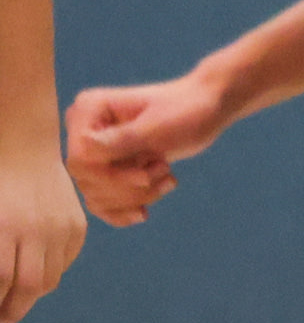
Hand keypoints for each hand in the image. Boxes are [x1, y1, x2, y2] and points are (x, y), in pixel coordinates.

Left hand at [0, 145, 82, 321]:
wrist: (22, 146)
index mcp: (6, 225)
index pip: (2, 278)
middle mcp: (37, 230)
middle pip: (29, 285)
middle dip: (13, 308)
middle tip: (3, 317)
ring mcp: (61, 228)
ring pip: (50, 278)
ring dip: (31, 294)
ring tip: (17, 297)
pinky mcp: (77, 226)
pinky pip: (64, 261)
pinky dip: (50, 272)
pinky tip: (34, 271)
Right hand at [64, 69, 231, 226]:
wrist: (204, 110)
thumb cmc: (186, 111)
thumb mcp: (159, 126)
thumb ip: (124, 139)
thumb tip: (86, 147)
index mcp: (88, 109)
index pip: (80, 158)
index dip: (112, 175)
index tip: (151, 172)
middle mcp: (82, 129)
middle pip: (86, 179)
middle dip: (128, 187)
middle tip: (165, 170)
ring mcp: (92, 150)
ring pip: (95, 194)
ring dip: (134, 197)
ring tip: (168, 180)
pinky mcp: (106, 168)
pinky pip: (100, 201)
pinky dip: (121, 211)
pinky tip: (143, 214)